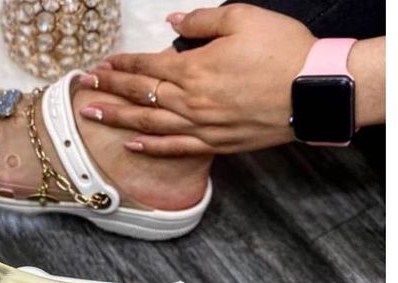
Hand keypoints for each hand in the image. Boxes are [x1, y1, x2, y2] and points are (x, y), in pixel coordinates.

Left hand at [78, 4, 315, 154]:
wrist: (313, 90)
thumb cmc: (282, 50)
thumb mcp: (243, 18)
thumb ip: (202, 22)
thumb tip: (172, 24)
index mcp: (194, 69)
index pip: (146, 66)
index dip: (121, 64)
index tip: (100, 64)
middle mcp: (190, 102)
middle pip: (139, 95)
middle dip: (109, 89)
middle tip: (83, 87)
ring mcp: (200, 127)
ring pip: (148, 125)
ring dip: (117, 119)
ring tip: (92, 116)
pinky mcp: (215, 144)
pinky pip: (174, 148)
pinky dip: (150, 148)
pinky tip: (130, 145)